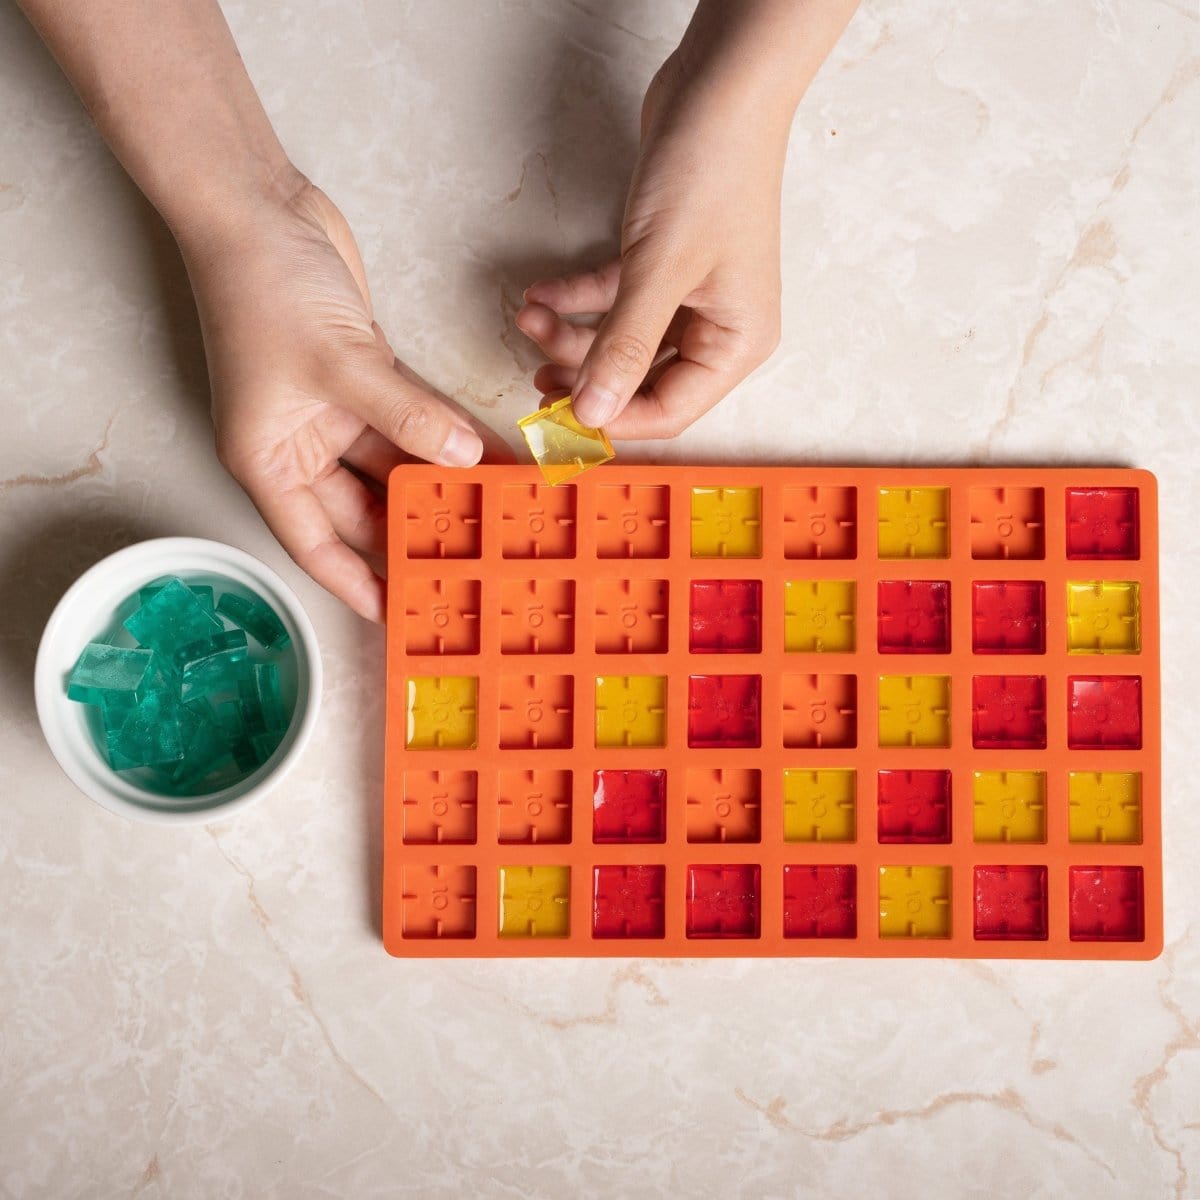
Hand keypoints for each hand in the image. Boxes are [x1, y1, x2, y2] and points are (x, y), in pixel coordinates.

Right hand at [183, 178, 494, 622]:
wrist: (257, 208)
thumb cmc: (262, 288)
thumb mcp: (338, 364)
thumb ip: (404, 415)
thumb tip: (459, 458)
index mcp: (268, 460)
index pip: (314, 543)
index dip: (353, 582)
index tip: (396, 613)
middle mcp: (298, 444)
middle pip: (360, 509)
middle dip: (409, 532)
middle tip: (462, 561)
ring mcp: (332, 411)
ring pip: (391, 465)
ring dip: (435, 483)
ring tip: (487, 512)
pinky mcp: (362, 378)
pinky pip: (408, 421)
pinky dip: (440, 436)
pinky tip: (482, 455)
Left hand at [516, 44, 787, 436]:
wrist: (720, 85)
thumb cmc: (711, 171)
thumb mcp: (659, 271)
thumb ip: (622, 348)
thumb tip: (593, 412)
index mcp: (736, 343)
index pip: (669, 410)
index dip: (613, 418)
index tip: (559, 416)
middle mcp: (718, 326)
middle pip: (641, 378)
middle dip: (585, 375)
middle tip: (534, 375)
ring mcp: (691, 294)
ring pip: (622, 340)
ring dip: (572, 334)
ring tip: (528, 318)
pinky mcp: (664, 263)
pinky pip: (615, 299)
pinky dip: (579, 299)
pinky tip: (542, 293)